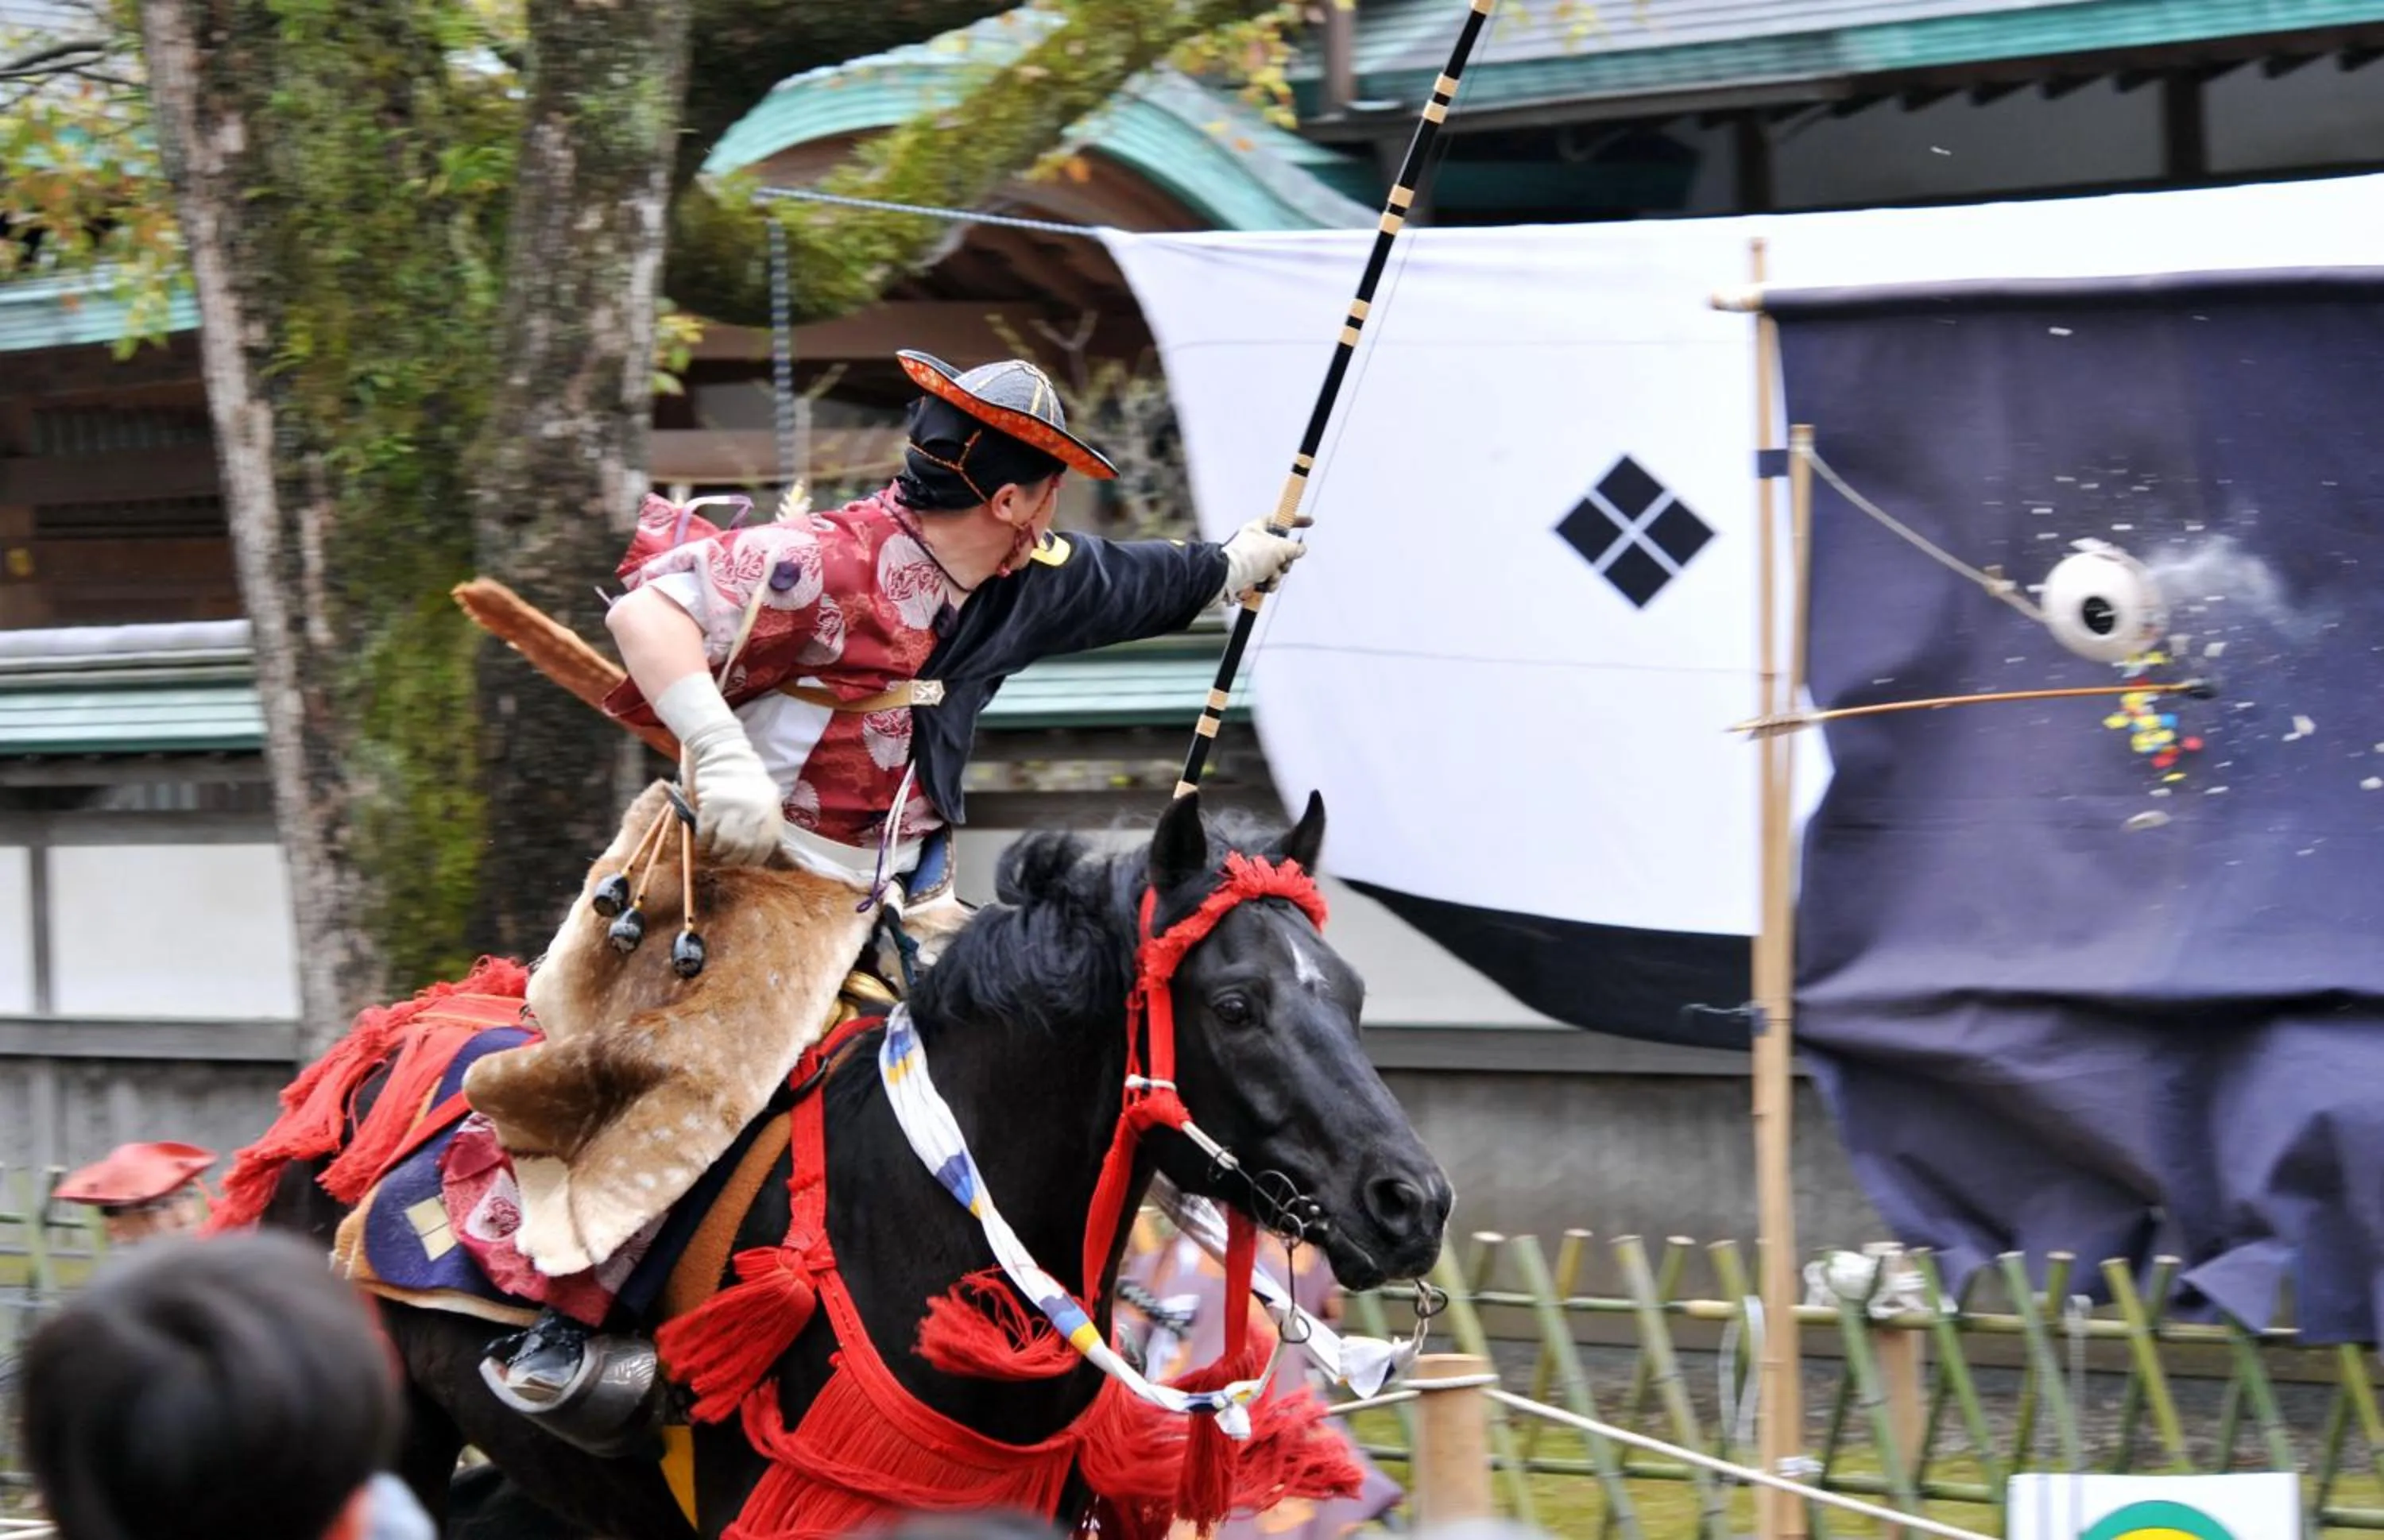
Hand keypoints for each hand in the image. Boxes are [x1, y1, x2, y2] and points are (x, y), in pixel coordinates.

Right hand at [649, 673, 783, 864]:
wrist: (726, 754)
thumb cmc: (746, 779)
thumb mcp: (767, 799)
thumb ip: (766, 822)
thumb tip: (761, 851)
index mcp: (770, 815)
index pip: (763, 851)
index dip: (750, 860)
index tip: (741, 860)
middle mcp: (754, 816)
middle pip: (741, 851)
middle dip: (730, 859)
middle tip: (723, 858)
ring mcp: (732, 812)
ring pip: (722, 846)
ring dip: (715, 852)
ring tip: (711, 850)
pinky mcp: (711, 807)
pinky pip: (705, 834)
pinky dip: (702, 841)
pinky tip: (701, 839)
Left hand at [1218, 515, 1310, 602]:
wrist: (1230, 577)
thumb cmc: (1251, 556)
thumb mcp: (1279, 548)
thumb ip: (1293, 548)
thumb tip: (1301, 549)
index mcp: (1258, 528)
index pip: (1280, 519)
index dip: (1295, 520)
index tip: (1309, 522)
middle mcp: (1255, 542)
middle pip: (1281, 548)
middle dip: (1285, 560)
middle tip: (1283, 563)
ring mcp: (1252, 559)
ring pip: (1276, 566)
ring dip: (1277, 574)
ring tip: (1271, 577)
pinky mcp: (1249, 574)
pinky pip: (1267, 578)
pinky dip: (1269, 583)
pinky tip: (1266, 586)